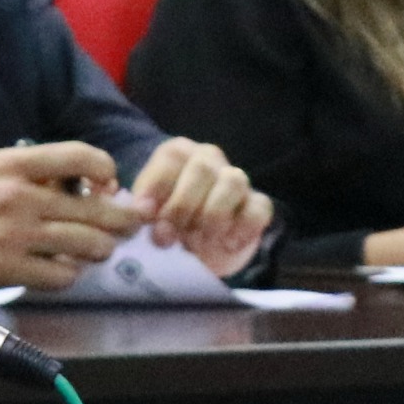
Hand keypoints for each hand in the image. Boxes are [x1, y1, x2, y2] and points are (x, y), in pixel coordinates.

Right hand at [0, 142, 128, 292]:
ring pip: (87, 244)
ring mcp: (14, 234)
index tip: (110, 185)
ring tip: (98, 251)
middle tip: (130, 226)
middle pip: (95, 208)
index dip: (107, 170)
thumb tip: (91, 186)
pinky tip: (63, 270)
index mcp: (13, 164)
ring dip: (101, 250)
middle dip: (121, 220)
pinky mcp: (8, 269)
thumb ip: (37, 174)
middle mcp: (18, 195)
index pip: (79, 156)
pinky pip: (62, 275)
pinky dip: (70, 275)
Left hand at [128, 137, 274, 273]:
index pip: (172, 158)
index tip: (149, 218)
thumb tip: (144, 212)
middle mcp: (208, 159)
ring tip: (198, 242)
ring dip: (213, 216)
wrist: (194, 250)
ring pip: (233, 183)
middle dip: (183, 206)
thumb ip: (146, 212)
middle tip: (170, 237)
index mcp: (177, 154)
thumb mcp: (149, 216)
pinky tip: (226, 245)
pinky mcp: (258, 204)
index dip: (159, 188)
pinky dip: (243, 229)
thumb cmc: (166, 224)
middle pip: (202, 169)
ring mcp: (236, 179)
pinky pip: (259, 208)